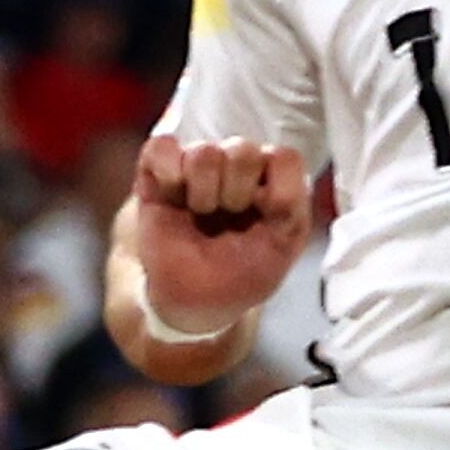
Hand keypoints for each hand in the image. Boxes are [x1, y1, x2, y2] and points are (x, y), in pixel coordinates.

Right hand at [128, 136, 312, 336]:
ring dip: (202, 192)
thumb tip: (269, 172)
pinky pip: (160, 147)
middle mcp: (236, 166)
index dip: (275, 191)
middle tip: (226, 220)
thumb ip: (291, 203)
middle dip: (235, 194)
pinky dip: (167, 168)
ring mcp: (197, 167)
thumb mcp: (284, 244)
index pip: (283, 157)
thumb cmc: (242, 273)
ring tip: (199, 214)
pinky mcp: (158, 173)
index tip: (265, 220)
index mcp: (271, 178)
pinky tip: (172, 195)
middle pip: (242, 151)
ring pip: (204, 152)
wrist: (196, 302)